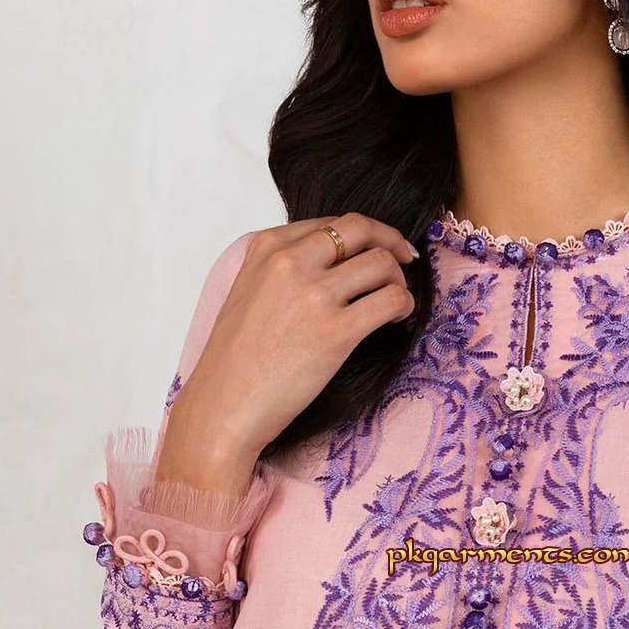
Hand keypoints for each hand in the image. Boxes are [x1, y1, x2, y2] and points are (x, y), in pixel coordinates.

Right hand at [156, 213, 419, 495]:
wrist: (223, 405)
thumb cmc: (235, 358)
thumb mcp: (248, 289)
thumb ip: (284, 266)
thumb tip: (335, 260)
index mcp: (267, 247)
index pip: (331, 223)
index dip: (365, 232)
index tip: (380, 246)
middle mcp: (291, 261)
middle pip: (361, 229)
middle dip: (390, 241)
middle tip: (405, 260)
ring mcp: (314, 295)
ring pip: (382, 263)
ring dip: (398, 280)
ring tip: (394, 302)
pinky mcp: (337, 331)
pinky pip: (391, 300)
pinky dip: (404, 306)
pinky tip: (396, 320)